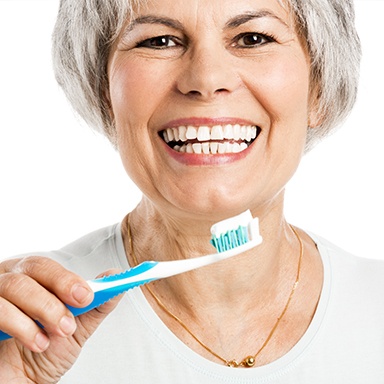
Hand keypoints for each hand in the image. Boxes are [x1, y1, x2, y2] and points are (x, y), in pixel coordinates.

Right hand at [0, 256, 121, 382]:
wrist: (22, 383)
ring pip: (13, 286)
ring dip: (43, 309)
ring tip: (59, 332)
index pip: (46, 265)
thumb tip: (115, 277)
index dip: (67, 278)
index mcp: (31, 278)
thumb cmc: (46, 351)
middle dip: (58, 288)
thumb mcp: (78, 326)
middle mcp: (8, 281)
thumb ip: (96, 303)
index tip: (87, 295)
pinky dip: (21, 326)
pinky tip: (37, 343)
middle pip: (30, 267)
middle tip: (72, 315)